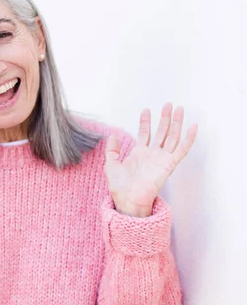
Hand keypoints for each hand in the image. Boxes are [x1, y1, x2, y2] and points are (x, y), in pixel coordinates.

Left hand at [104, 103, 197, 217]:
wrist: (127, 200)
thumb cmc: (120, 187)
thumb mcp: (111, 164)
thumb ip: (112, 150)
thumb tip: (112, 135)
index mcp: (140, 154)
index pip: (145, 133)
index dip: (146, 122)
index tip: (146, 110)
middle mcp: (152, 154)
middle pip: (162, 132)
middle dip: (165, 118)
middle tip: (168, 104)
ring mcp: (162, 159)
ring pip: (172, 137)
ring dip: (176, 123)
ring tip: (179, 109)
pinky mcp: (169, 164)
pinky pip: (182, 150)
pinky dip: (188, 138)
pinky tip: (193, 127)